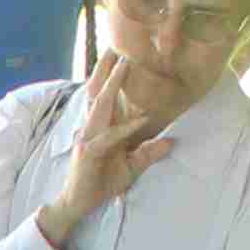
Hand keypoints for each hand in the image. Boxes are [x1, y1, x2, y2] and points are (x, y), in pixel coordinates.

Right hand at [37, 63, 176, 249]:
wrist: (78, 203)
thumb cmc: (99, 183)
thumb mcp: (131, 167)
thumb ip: (148, 153)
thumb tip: (171, 142)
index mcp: (100, 127)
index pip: (105, 96)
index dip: (111, 76)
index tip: (121, 55)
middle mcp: (91, 127)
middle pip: (99, 91)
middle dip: (108, 69)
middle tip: (118, 46)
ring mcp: (88, 138)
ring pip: (101, 105)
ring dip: (113, 84)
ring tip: (123, 65)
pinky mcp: (89, 152)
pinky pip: (110, 137)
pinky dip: (126, 128)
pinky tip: (142, 120)